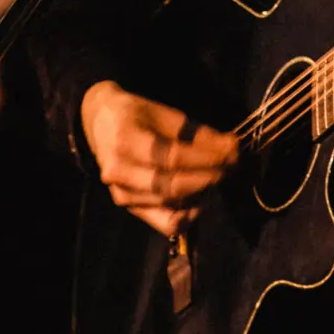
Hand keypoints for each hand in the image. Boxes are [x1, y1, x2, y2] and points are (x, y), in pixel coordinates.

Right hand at [80, 80, 239, 237]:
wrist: (99, 122)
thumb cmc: (133, 113)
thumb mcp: (161, 111)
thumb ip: (194, 132)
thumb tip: (230, 146)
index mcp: (125, 140)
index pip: (172, 155)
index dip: (208, 156)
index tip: (234, 150)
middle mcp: (119, 171)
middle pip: (172, 183)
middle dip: (210, 175)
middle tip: (234, 164)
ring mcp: (121, 193)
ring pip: (171, 202)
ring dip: (203, 191)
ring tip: (220, 175)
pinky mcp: (129, 208)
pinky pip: (165, 223)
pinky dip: (188, 216)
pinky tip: (200, 200)